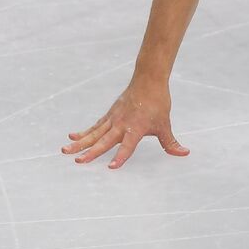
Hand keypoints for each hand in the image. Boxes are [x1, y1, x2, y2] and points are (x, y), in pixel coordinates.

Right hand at [62, 79, 189, 168]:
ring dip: (79, 143)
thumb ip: (170, 142)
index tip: (111, 167)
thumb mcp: (165, 125)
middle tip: (79, 161)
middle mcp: (122, 124)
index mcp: (136, 128)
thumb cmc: (158, 104)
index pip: (128, 146)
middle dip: (92, 152)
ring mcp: (113, 119)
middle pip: (105, 141)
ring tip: (64, 151)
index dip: (121, 156)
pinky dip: (83, 132)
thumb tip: (184, 153)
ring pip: (94, 134)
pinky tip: (72, 136)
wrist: (149, 80)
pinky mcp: (109, 115)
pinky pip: (95, 126)